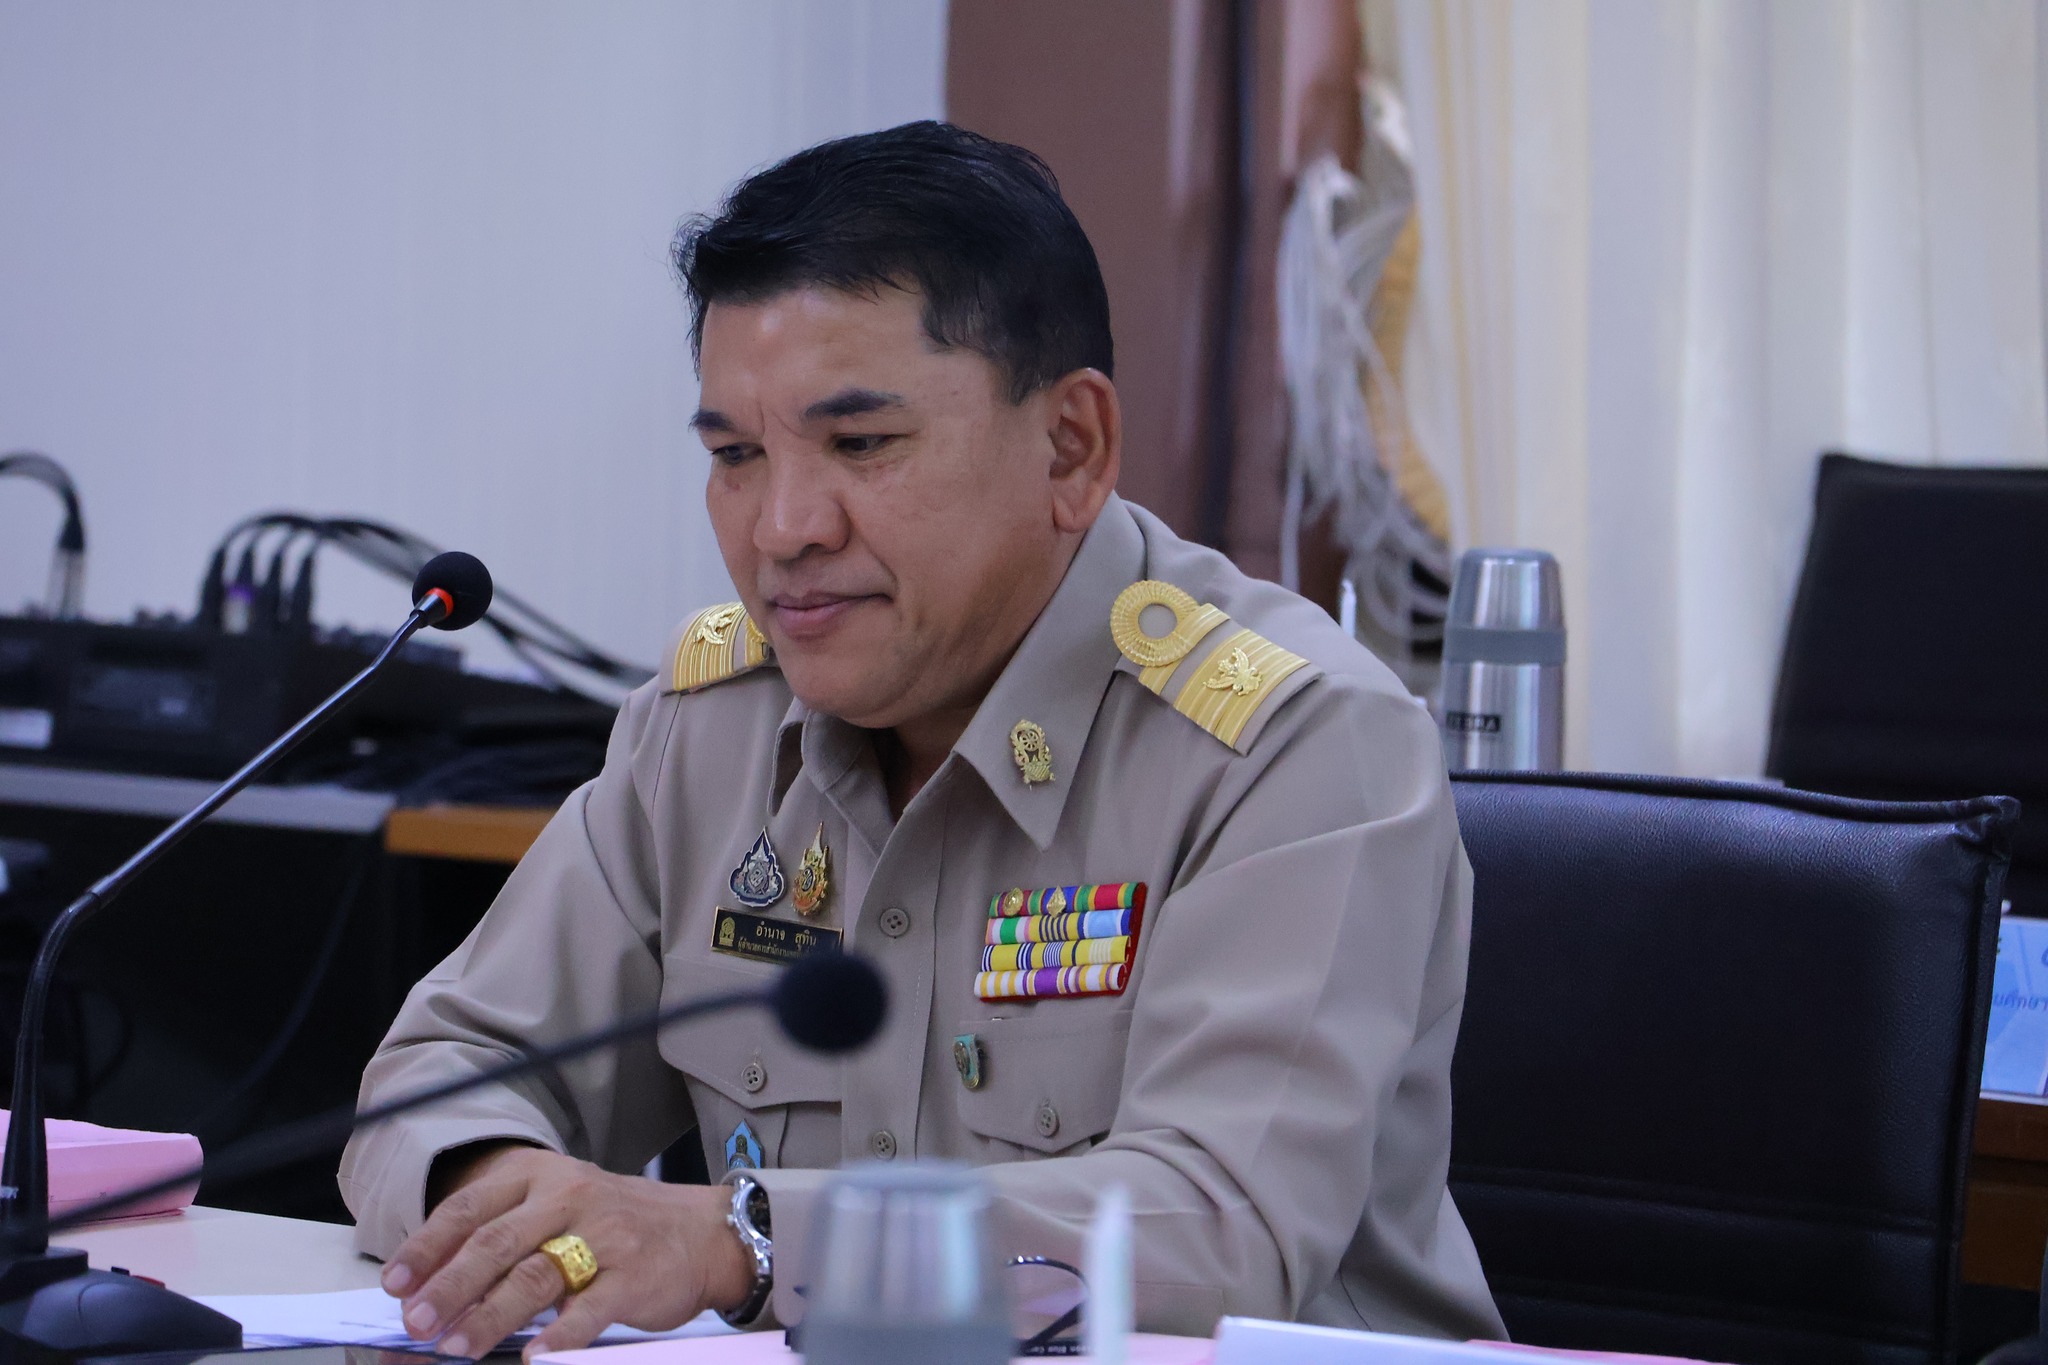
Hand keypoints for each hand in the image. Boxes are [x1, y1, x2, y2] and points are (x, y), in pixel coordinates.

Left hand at [379, 1147, 752, 1360]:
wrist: (703, 1231)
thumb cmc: (617, 1225)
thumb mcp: (561, 1208)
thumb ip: (506, 1236)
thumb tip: (432, 1288)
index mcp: (542, 1176)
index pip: (472, 1207)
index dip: (428, 1246)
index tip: (395, 1283)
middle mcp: (570, 1197)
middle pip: (496, 1242)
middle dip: (449, 1286)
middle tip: (416, 1322)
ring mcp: (604, 1235)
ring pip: (535, 1275)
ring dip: (489, 1315)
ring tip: (457, 1347)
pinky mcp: (633, 1275)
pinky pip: (589, 1309)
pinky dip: (559, 1336)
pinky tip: (535, 1358)